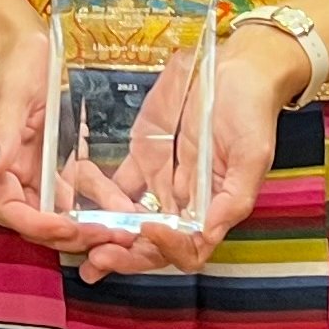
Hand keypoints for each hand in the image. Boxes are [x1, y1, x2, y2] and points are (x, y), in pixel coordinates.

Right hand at [0, 0, 112, 261]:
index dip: (37, 225)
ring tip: (123, 234)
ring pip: (65, 213)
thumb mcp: (9, 94)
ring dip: (91, 228)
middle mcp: (22, 174)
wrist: (30, 44)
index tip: (66, 226)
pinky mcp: (65, 162)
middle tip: (107, 239)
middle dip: (72, 236)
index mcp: (2, 162)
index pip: (11, 210)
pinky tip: (128, 209)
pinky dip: (103, 204)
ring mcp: (45, 171)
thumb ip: (2, 133)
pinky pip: (84, 191)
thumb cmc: (16, 65)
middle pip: (41, 222)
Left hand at [82, 25, 305, 280]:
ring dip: (105, 234)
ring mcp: (161, 181)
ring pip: (130, 221)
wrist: (238, 70)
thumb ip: (234, 197)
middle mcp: (184, 202)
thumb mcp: (253, 155)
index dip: (167, 248)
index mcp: (212, 208)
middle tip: (98, 258)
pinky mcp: (143, 157)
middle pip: (152, 243)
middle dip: (125, 255)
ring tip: (77, 238)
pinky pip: (116, 184)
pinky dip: (96, 193)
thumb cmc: (253, 112)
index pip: (188, 247)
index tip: (148, 229)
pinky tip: (75, 194)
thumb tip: (208, 233)